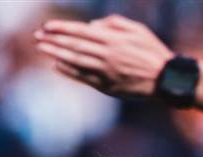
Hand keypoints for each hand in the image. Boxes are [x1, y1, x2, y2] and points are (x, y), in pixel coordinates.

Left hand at [34, 16, 173, 97]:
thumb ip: (114, 23)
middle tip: (37, 37)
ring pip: (76, 61)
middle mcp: (107, 54)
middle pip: (74, 45)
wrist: (166, 78)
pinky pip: (84, 77)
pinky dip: (69, 71)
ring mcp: (106, 71)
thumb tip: (92, 25)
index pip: (81, 31)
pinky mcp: (107, 86)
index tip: (46, 26)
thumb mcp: (138, 29)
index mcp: (113, 39)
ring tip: (41, 49)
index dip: (62, 28)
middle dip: (53, 40)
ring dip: (56, 54)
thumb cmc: (152, 51)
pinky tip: (57, 65)